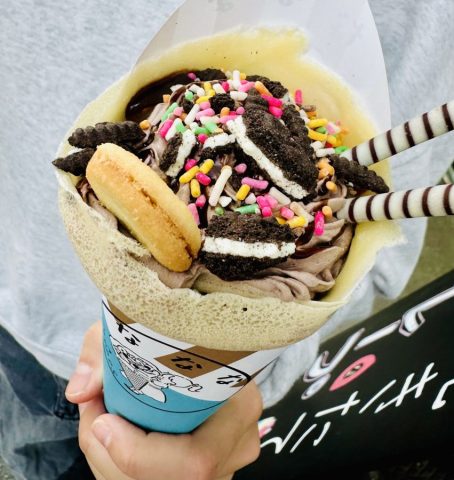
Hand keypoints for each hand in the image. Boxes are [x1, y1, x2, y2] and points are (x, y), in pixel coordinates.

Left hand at [66, 321, 262, 479]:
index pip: (197, 458)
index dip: (140, 455)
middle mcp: (238, 441)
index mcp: (239, 404)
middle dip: (114, 459)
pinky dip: (124, 465)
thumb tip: (80, 391)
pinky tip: (113, 435)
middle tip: (91, 417)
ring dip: (113, 463)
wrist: (203, 343)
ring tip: (97, 420)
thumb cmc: (174, 332)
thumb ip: (106, 349)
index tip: (104, 420)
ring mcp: (226, 459)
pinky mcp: (211, 464)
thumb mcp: (138, 325)